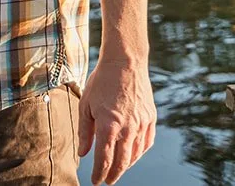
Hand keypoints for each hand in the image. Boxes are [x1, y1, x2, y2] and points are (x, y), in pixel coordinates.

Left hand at [77, 53, 155, 183]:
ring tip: (118, 169)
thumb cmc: (102, 81)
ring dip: (126, 166)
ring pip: (135, 154)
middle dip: (113, 175)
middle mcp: (127, 128)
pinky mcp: (150, 117)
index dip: (99, 173)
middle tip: (106, 180)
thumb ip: (84, 132)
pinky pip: (146, 143)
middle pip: (121, 162)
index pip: (104, 159)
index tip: (95, 181)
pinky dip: (139, 153)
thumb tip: (83, 153)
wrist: (125, 61)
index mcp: (108, 125)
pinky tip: (132, 155)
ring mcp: (141, 123)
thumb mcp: (86, 105)